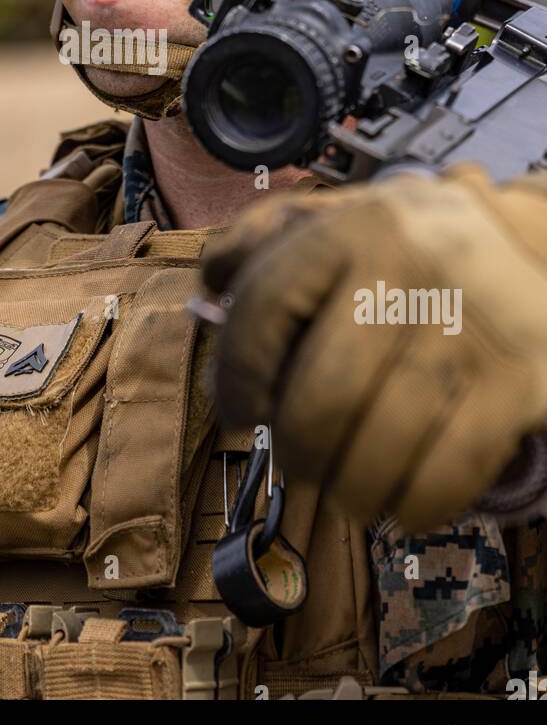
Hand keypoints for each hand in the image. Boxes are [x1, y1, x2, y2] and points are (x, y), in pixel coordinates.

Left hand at [201, 163, 546, 531]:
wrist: (535, 253)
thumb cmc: (410, 248)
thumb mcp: (341, 217)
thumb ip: (264, 241)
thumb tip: (209, 289)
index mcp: (355, 227)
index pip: (263, 307)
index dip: (235, 374)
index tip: (239, 410)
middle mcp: (412, 270)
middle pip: (319, 400)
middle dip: (296, 450)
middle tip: (302, 459)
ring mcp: (470, 329)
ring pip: (378, 450)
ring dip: (349, 491)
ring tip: (348, 487)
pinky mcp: (519, 384)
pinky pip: (445, 477)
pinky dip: (412, 506)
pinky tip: (403, 498)